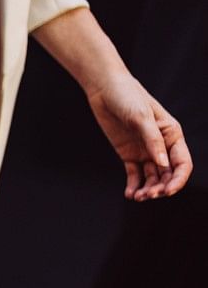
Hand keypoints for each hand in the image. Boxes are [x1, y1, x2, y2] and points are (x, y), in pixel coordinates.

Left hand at [85, 72, 192, 200]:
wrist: (105, 90)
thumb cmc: (128, 97)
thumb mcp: (142, 117)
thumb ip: (153, 141)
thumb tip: (163, 164)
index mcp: (172, 134)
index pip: (182, 163)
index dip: (178, 180)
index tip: (167, 191)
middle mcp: (161, 145)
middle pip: (168, 174)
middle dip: (161, 188)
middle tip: (148, 195)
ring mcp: (145, 151)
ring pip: (152, 177)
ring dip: (147, 189)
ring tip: (138, 197)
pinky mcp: (129, 154)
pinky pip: (134, 174)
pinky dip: (133, 185)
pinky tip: (129, 194)